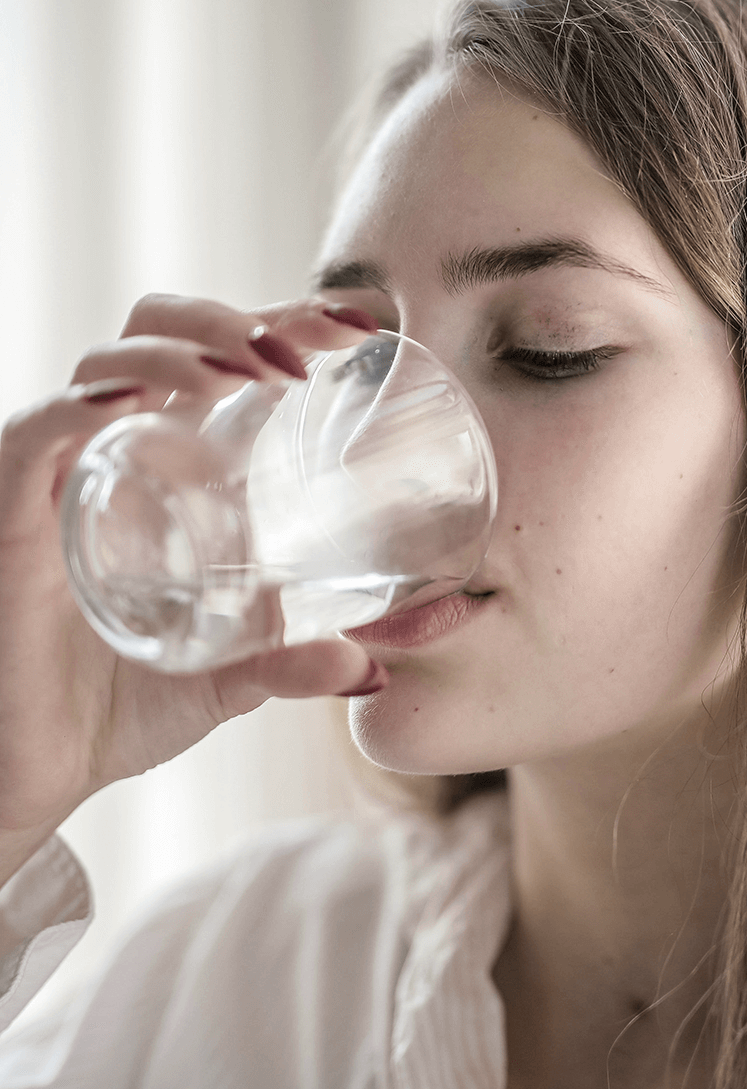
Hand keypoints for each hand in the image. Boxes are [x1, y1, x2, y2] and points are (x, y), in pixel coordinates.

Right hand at [0, 293, 387, 848]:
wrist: (39, 769)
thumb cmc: (123, 706)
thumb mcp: (231, 676)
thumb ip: (294, 663)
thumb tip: (370, 671)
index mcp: (170, 468)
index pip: (217, 357)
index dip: (281, 322)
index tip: (357, 326)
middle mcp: (116, 454)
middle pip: (160, 332)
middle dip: (235, 319)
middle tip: (309, 353)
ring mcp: (62, 476)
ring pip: (108, 364)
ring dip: (186, 348)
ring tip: (255, 372)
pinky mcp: (11, 511)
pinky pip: (36, 431)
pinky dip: (86, 403)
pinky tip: (143, 401)